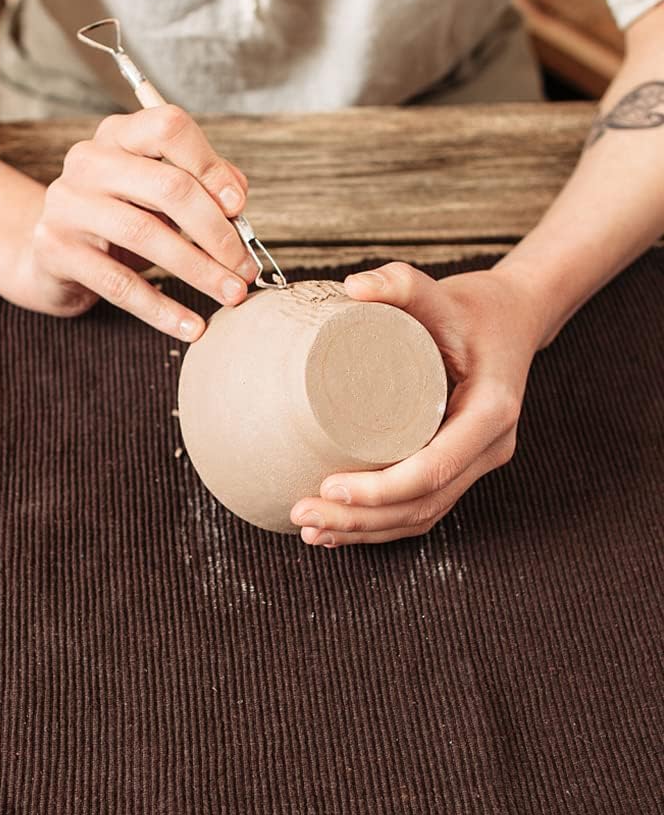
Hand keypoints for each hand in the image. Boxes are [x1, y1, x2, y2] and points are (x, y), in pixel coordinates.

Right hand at [18, 106, 258, 339]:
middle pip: (168, 186)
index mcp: (119, 135)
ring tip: (230, 295)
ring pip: (146, 235)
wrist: (50, 254)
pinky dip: (161, 309)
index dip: (211, 167)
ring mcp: (68, 204)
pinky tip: (190, 326)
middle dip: (217, 232)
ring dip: (199, 271)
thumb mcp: (159, 195)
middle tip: (244, 268)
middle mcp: (89, 161)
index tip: (239, 208)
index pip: (170, 128)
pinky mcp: (56, 250)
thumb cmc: (118, 219)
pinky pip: (119, 284)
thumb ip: (201, 185)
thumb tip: (237, 200)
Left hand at [290, 261, 548, 546]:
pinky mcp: (460, 468)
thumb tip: (352, 287)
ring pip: (422, 516)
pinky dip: (381, 526)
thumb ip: (400, 282)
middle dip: (361, 520)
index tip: (328, 485)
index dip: (381, 489)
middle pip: (423, 505)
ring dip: (366, 532)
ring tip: (311, 530)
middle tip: (304, 516)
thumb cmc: (470, 309)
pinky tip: (339, 529)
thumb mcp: (439, 292)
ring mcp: (478, 463)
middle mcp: (490, 447)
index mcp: (491, 412)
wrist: (510, 320)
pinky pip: (423, 508)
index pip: (434, 469)